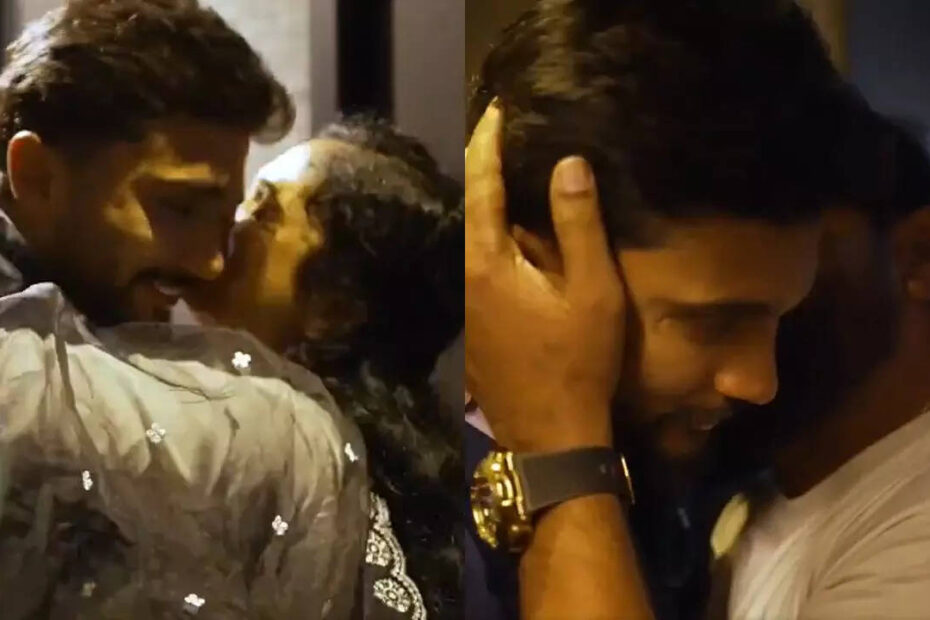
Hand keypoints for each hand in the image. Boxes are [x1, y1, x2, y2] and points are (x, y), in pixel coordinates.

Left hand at [464, 103, 625, 451]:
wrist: (552, 434)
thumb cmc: (578, 362)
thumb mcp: (593, 291)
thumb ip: (579, 225)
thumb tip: (568, 164)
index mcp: (488, 263)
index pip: (482, 185)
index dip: (488, 142)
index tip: (497, 110)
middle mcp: (462, 277)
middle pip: (468, 208)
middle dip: (484, 168)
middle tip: (506, 136)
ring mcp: (461, 304)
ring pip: (467, 238)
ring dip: (487, 205)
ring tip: (512, 175)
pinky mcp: (468, 323)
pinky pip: (472, 264)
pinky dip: (487, 239)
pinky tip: (513, 236)